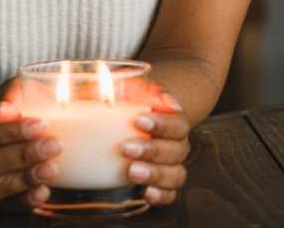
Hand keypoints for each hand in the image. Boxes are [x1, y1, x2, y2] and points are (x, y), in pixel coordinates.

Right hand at [0, 79, 61, 211]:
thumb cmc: (22, 102)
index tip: (41, 124)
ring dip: (23, 180)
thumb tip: (3, 110)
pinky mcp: (0, 195)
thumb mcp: (18, 88)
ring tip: (52, 169)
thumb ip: (13, 92)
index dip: (10, 132)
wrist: (22, 123)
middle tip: (55, 145)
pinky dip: (25, 201)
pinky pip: (5, 206)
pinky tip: (44, 191)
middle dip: (22, 156)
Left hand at [118, 78, 190, 205]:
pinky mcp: (163, 185)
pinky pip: (170, 194)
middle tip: (126, 148)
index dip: (161, 123)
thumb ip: (118, 88)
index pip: (177, 122)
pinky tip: (146, 193)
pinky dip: (161, 195)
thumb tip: (106, 88)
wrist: (133, 121)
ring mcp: (171, 165)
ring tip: (132, 171)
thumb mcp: (122, 91)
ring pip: (176, 174)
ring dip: (155, 173)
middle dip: (152, 150)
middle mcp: (176, 144)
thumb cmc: (127, 105)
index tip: (139, 120)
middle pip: (176, 149)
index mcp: (172, 120)